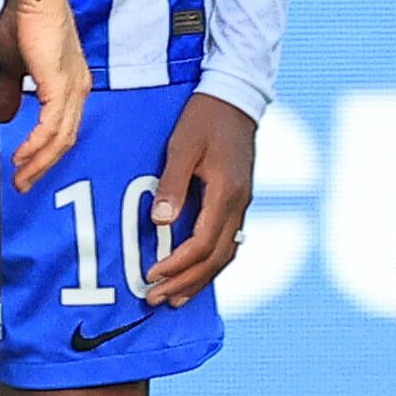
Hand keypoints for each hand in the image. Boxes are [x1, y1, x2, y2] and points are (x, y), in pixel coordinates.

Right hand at [0, 0, 85, 189]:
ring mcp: (72, 88)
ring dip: (39, 161)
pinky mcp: (61, 86)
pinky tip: (22, 156)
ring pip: (60, 139)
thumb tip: (4, 116)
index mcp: (69, 83)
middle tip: (22, 183)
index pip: (61, 128)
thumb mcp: (12, 64)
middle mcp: (77, 88)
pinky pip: (51, 127)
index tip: (24, 168)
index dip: (44, 151)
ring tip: (20, 177)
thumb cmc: (25, 18)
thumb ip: (10, 91)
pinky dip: (36, 145)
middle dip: (42, 165)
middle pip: (64, 140)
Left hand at [136, 93, 256, 303]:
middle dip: (186, 282)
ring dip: (200, 279)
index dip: (178, 265)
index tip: (152, 275)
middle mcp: (239, 204)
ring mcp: (243, 203)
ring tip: (176, 298)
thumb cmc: (205, 118)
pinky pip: (229, 242)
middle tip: (155, 298)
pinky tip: (197, 272)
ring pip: (227, 254)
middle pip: (216, 258)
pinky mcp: (239, 199)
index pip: (203, 243)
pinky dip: (211, 263)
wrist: (236, 97)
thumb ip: (172, 184)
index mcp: (226, 193)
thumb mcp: (183, 146)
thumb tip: (161, 222)